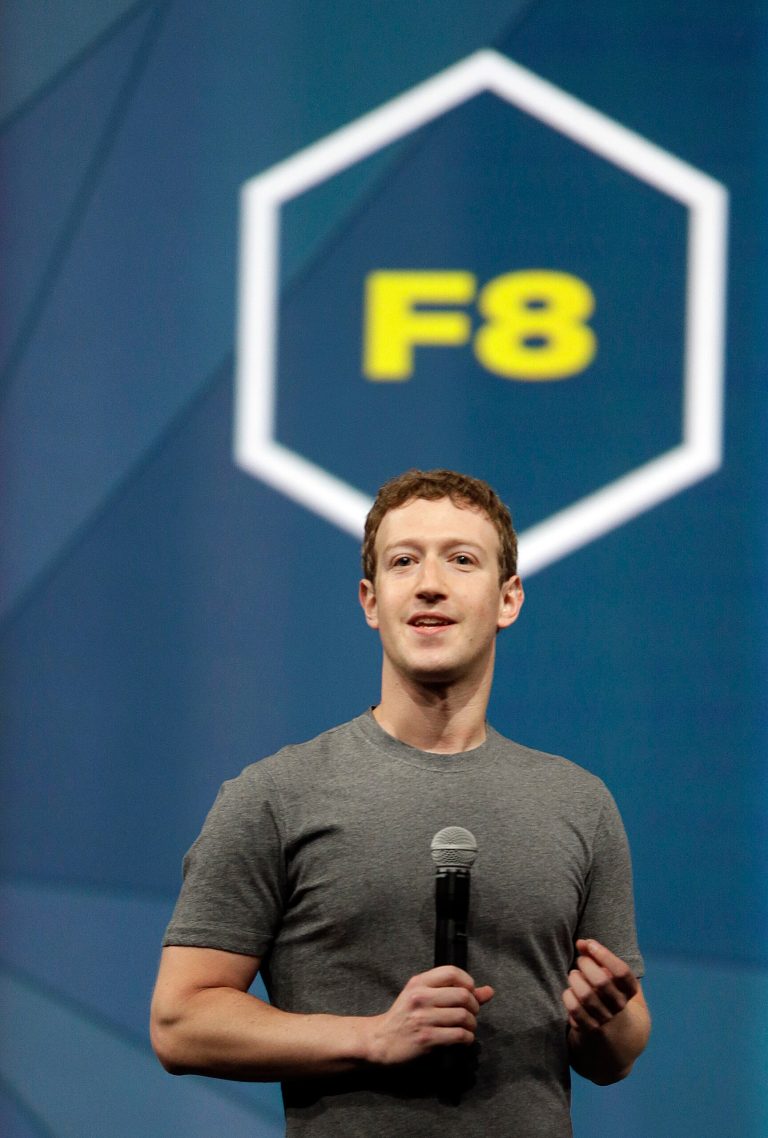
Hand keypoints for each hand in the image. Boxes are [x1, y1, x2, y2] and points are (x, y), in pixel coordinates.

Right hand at [363, 965, 493, 1065]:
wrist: (381, 1041)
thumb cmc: (404, 1017)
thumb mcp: (423, 997)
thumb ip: (454, 991)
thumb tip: (489, 991)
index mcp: (419, 983)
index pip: (452, 972)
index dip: (468, 982)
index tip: (469, 993)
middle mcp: (420, 997)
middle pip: (462, 995)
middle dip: (474, 1006)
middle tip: (470, 1014)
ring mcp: (423, 1018)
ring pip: (463, 1016)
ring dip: (471, 1024)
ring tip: (466, 1027)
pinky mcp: (426, 1038)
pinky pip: (459, 1035)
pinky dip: (467, 1038)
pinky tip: (463, 1039)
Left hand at [562, 938, 637, 1033]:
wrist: (615, 1032)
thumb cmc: (608, 992)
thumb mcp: (610, 975)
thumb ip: (597, 956)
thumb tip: (581, 943)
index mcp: (629, 990)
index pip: (622, 972)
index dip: (604, 954)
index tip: (590, 944)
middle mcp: (620, 1005)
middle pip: (601, 981)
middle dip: (586, 965)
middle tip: (580, 961)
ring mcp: (606, 1019)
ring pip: (586, 996)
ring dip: (575, 979)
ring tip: (574, 975)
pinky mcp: (590, 1029)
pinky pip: (575, 1010)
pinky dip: (568, 996)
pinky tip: (570, 991)